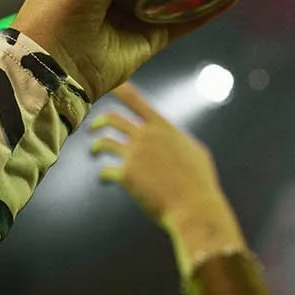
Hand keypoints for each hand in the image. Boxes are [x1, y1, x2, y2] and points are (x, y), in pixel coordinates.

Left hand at [89, 82, 246, 272]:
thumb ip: (179, 140)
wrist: (193, 207)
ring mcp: (134, 155)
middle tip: (95, 126)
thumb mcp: (195, 151)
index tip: (110, 87)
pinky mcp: (126, 175)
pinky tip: (105, 178)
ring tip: (95, 150)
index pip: (135, 100)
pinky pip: (107, 170)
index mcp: (162, 127)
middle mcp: (145, 136)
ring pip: (105, 142)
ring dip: (97, 145)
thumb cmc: (199, 182)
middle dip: (100, 121)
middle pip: (113, 118)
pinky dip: (104, 174)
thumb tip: (175, 138)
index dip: (119, 90)